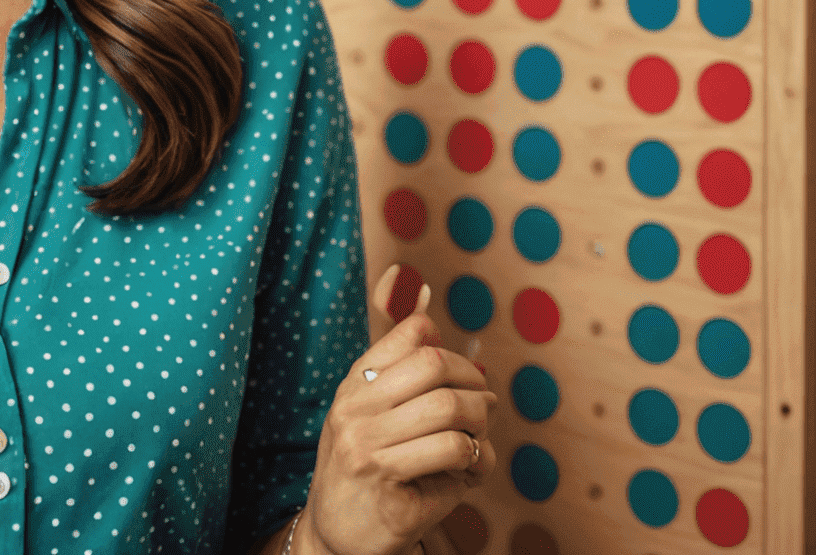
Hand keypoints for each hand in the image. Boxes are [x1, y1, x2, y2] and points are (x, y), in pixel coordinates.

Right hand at [296, 266, 495, 554]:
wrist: (335, 536)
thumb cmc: (364, 468)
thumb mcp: (369, 411)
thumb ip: (398, 364)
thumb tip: (422, 292)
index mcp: (354, 383)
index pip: (410, 334)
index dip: (450, 348)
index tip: (462, 375)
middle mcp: (355, 407)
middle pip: (434, 365)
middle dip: (473, 382)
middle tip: (486, 405)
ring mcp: (368, 445)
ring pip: (448, 408)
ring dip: (480, 424)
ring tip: (479, 440)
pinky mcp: (389, 483)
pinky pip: (452, 451)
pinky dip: (475, 459)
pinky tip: (470, 471)